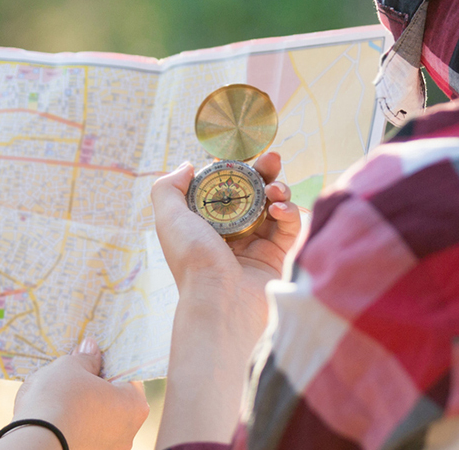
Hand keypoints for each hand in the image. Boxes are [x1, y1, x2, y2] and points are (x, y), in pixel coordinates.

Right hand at [0, 339, 147, 449]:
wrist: (32, 446)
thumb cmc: (57, 401)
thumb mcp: (70, 367)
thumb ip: (85, 358)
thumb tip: (90, 349)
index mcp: (134, 405)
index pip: (127, 376)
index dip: (108, 363)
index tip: (91, 357)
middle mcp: (128, 433)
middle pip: (113, 400)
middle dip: (94, 387)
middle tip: (72, 374)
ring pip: (97, 420)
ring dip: (82, 408)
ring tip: (56, 397)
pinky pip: (84, 436)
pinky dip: (72, 427)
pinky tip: (52, 418)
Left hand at [151, 152, 300, 330]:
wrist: (221, 302)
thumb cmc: (193, 261)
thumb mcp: (169, 219)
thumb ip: (169, 187)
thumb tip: (187, 166)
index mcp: (205, 221)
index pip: (224, 185)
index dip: (234, 168)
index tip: (241, 155)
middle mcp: (231, 230)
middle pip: (253, 191)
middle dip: (264, 171)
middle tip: (272, 158)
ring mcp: (256, 242)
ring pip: (274, 204)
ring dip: (279, 189)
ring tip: (276, 190)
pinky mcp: (278, 255)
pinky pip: (289, 226)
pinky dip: (290, 212)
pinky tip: (280, 210)